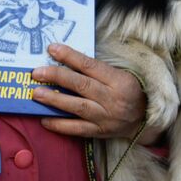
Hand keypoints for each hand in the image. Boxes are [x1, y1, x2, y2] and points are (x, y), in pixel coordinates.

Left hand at [31, 44, 146, 138]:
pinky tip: (44, 120)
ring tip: (36, 94)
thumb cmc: (128, 92)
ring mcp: (106, 117)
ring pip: (78, 107)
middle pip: (82, 85)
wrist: (144, 120)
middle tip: (37, 73)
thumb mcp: (120, 75)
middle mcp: (113, 98)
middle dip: (57, 77)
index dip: (70, 56)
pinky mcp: (100, 132)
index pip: (90, 66)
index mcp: (119, 80)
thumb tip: (65, 60)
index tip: (52, 49)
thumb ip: (96, 70)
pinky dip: (60, 125)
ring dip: (55, 100)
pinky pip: (77, 129)